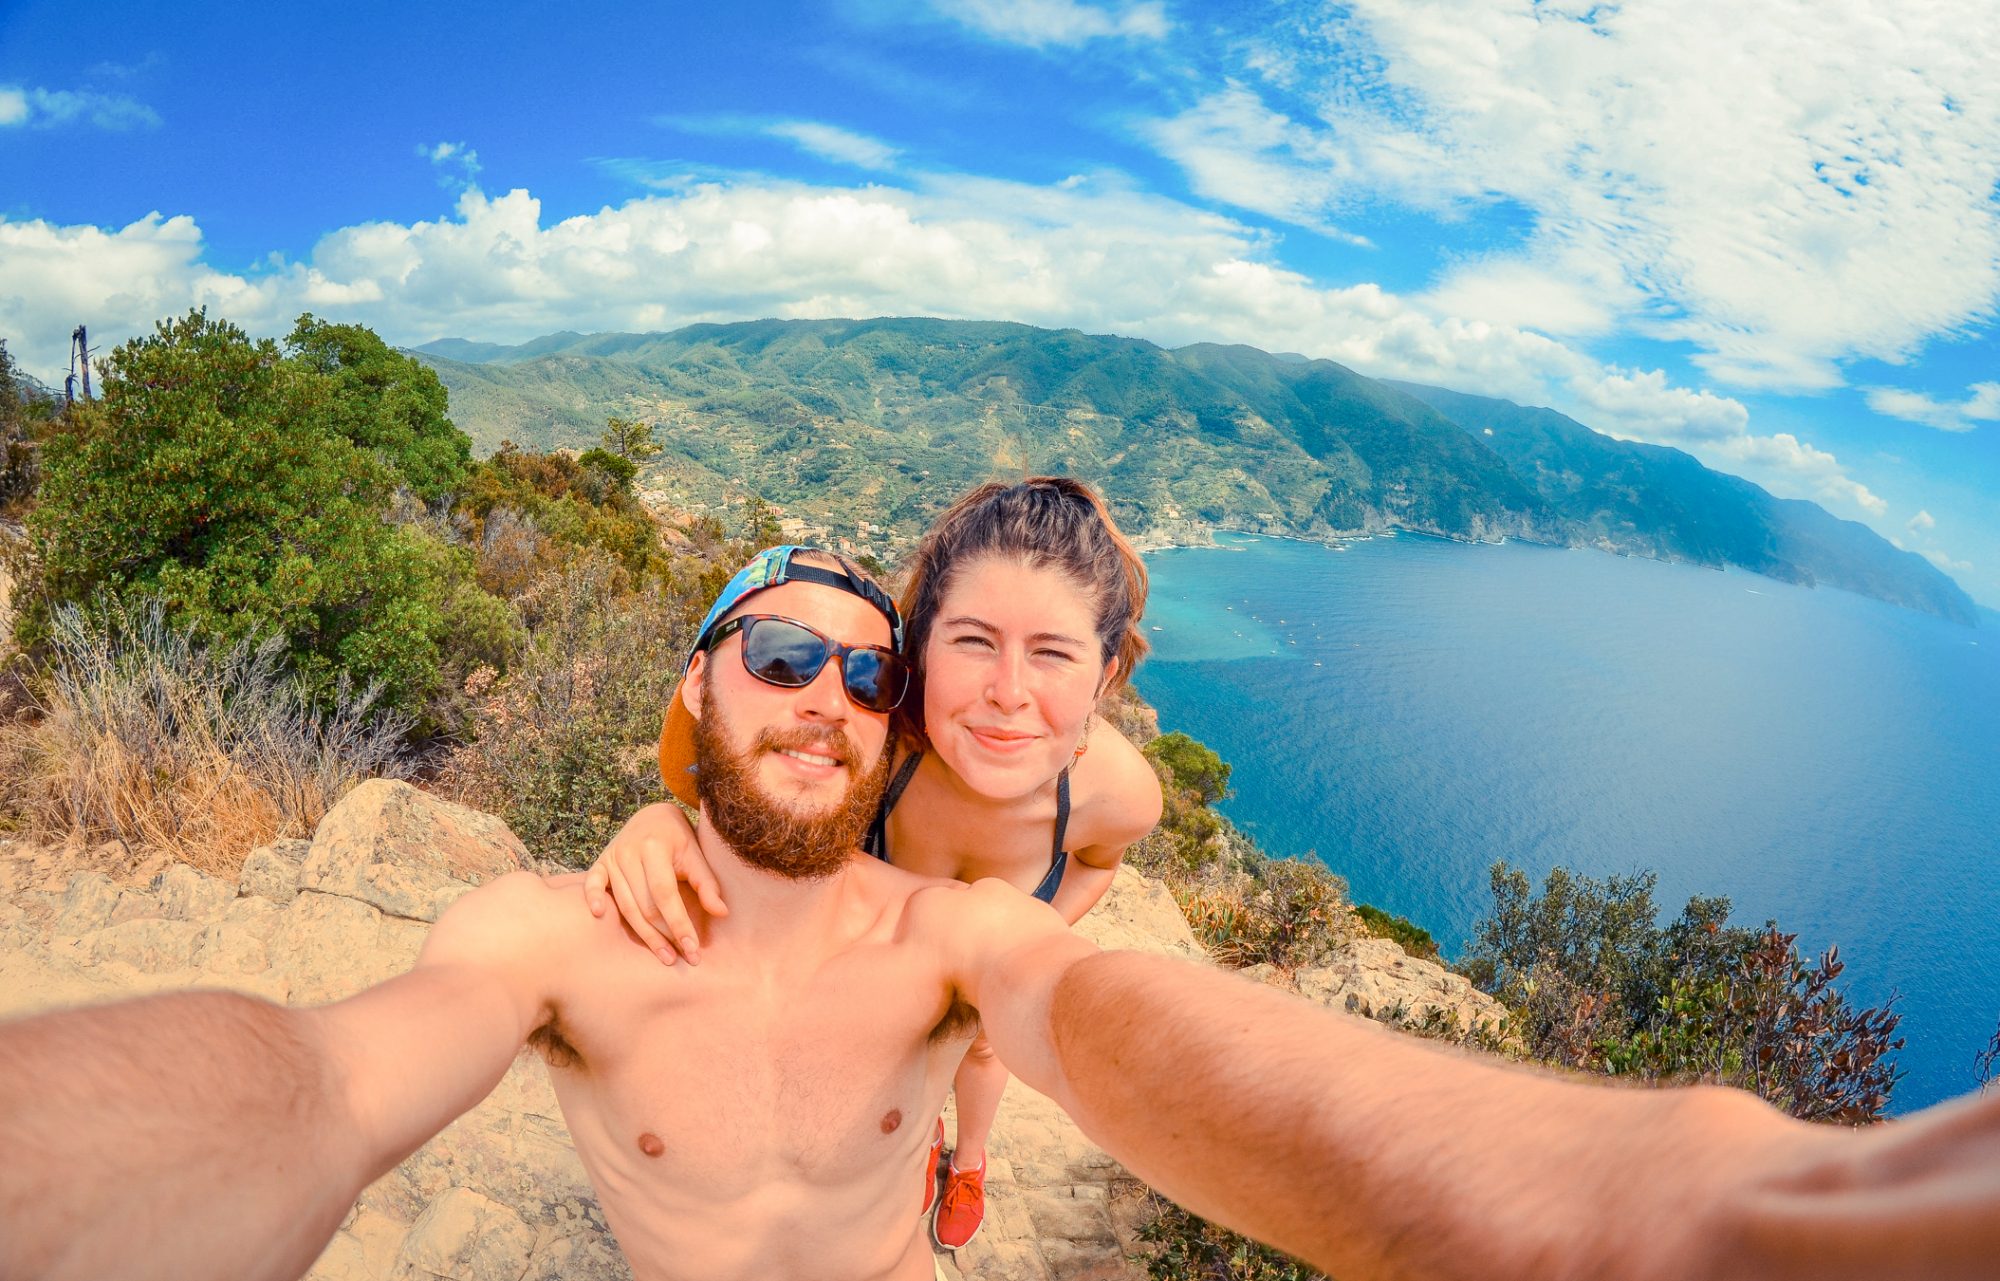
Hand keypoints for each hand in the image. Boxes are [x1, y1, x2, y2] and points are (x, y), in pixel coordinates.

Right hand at [584, 803, 728, 963]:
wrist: (653, 816)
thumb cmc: (678, 840)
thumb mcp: (695, 854)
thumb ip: (707, 883)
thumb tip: (722, 913)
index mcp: (655, 848)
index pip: (665, 894)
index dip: (679, 923)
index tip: (693, 949)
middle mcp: (630, 852)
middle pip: (645, 904)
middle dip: (664, 935)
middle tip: (681, 959)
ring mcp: (612, 857)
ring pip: (625, 904)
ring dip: (643, 934)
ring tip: (664, 956)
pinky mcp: (600, 862)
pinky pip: (592, 883)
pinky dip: (594, 898)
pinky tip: (599, 915)